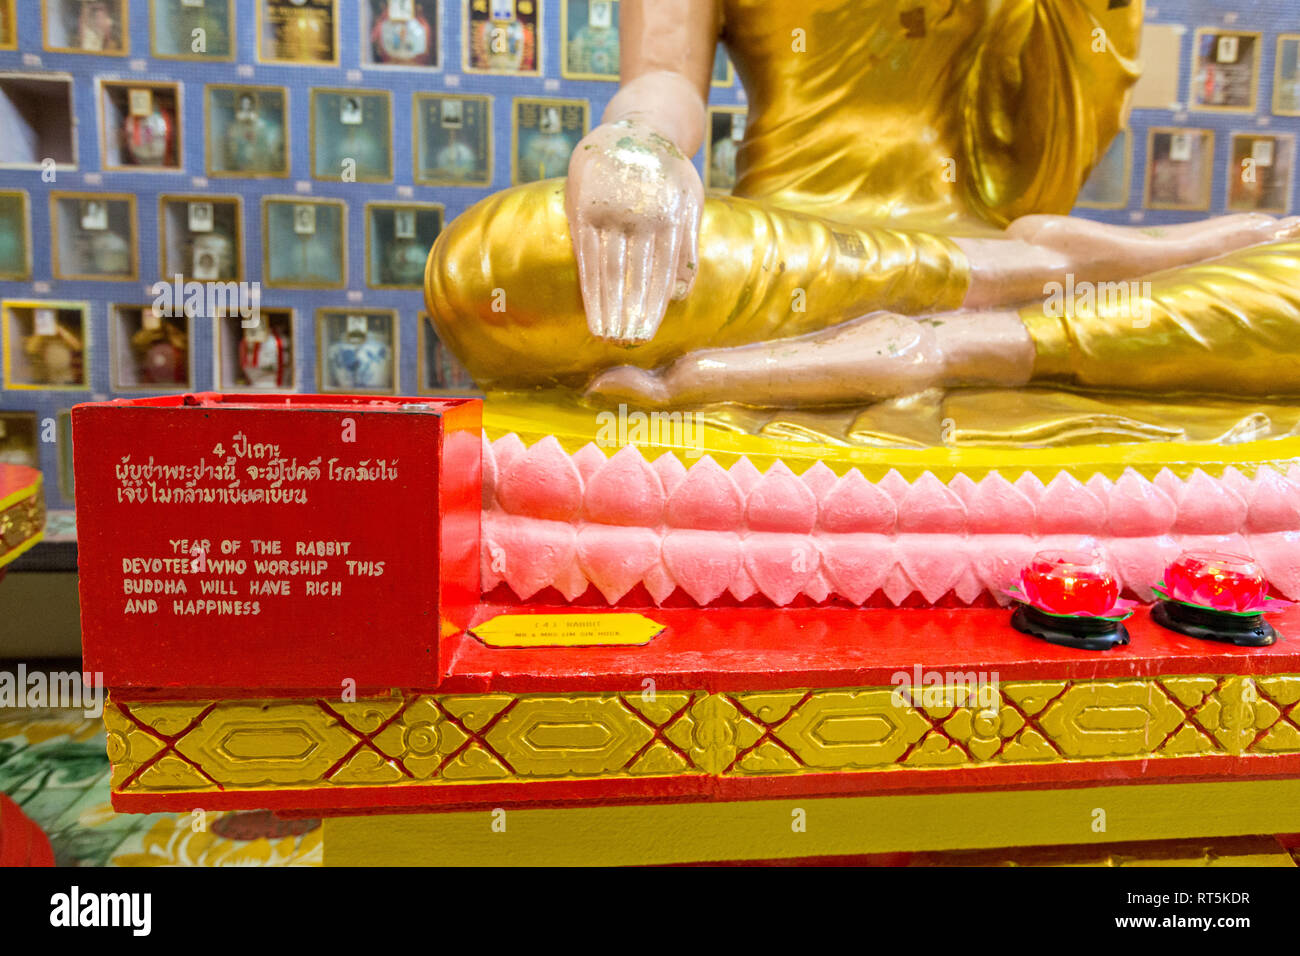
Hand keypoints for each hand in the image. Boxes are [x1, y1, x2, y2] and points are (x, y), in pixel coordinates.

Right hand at [565, 119, 702, 345]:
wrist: (639, 126)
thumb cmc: (669, 173)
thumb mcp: (690, 201)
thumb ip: (688, 245)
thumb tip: (680, 294)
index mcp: (669, 216)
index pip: (659, 273)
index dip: (651, 307)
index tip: (645, 335)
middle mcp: (639, 214)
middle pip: (633, 276)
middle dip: (628, 313)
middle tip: (625, 344)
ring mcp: (609, 210)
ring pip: (608, 268)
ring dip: (607, 305)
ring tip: (606, 335)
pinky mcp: (583, 206)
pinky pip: (586, 253)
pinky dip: (588, 282)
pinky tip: (590, 306)